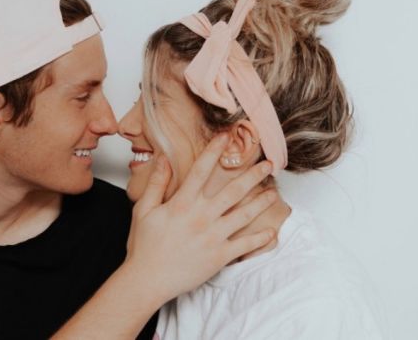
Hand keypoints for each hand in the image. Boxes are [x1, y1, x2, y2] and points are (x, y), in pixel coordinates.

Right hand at [124, 133, 276, 304]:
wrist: (147, 279)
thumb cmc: (144, 246)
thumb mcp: (143, 209)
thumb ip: (156, 183)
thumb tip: (163, 159)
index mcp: (182, 203)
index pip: (202, 170)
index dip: (214, 151)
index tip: (226, 137)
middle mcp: (201, 216)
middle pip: (232, 190)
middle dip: (252, 175)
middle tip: (268, 164)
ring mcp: (213, 237)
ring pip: (244, 214)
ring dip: (262, 202)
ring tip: (274, 192)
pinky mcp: (220, 256)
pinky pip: (245, 245)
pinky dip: (260, 238)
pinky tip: (271, 231)